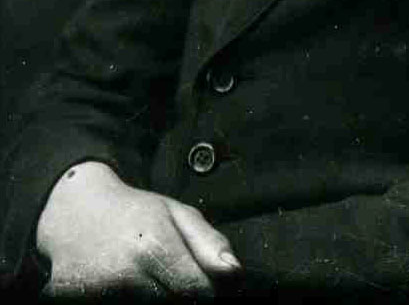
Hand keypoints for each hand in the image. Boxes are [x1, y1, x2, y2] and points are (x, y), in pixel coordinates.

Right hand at [36, 161, 240, 297]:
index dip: (207, 289)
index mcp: (154, 246)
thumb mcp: (175, 212)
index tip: (203, 280)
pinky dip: (133, 301)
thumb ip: (209, 243)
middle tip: (170, 273)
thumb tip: (235, 273)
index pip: (200, 293)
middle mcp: (126, 276)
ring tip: (148, 276)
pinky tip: (127, 286)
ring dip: (157, 297)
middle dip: (182, 294)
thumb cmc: (133, 212)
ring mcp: (100, 296)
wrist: (72, 214)